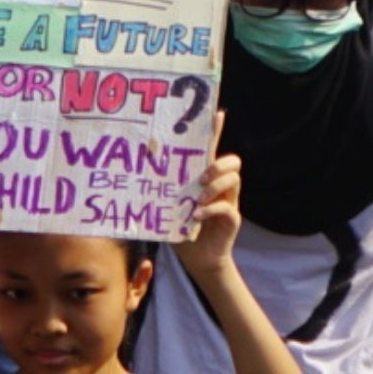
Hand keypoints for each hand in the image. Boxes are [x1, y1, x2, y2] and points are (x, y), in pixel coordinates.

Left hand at [178, 125, 240, 277]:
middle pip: (233, 161)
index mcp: (206, 178)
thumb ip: (164, 190)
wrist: (197, 259)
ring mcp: (229, 201)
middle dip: (218, 163)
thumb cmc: (181, 228)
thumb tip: (138, 172)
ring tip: (198, 198)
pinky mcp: (232, 218)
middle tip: (202, 176)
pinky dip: (210, 210)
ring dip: (215, 186)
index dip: (216, 131)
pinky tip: (195, 216)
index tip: (217, 113)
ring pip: (234, 179)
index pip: (212, 149)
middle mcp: (221, 186)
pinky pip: (227, 207)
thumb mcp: (170, 205)